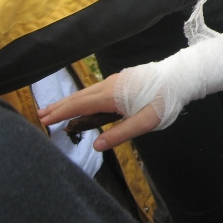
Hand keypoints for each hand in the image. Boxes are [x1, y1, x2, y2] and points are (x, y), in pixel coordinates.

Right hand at [38, 74, 160, 150]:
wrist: (182, 76)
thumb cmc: (165, 100)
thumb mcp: (146, 122)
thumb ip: (121, 133)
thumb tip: (96, 145)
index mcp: (112, 95)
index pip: (80, 105)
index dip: (61, 113)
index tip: (45, 121)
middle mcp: (110, 85)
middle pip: (79, 96)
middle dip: (60, 106)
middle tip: (40, 115)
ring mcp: (116, 81)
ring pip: (87, 92)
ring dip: (70, 101)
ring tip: (55, 109)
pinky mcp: (123, 80)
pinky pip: (96, 89)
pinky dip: (83, 96)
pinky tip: (82, 101)